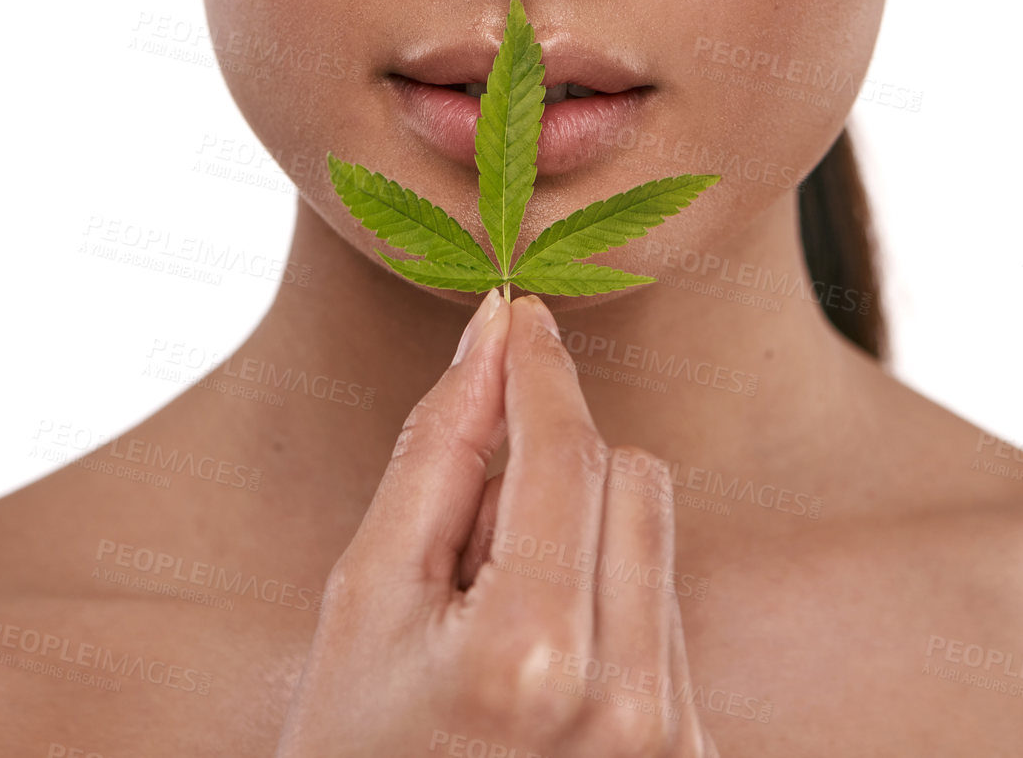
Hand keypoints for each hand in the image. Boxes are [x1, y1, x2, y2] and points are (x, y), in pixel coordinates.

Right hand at [274, 290, 719, 756]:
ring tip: (497, 621)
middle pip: (629, 473)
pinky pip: (665, 607)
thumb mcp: (362, 602)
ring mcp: (672, 744)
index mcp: (531, 658)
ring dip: (580, 534)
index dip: (539, 369)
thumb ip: (436, 454)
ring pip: (653, 532)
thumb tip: (492, 334)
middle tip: (467, 540)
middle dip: (551, 467)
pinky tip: (539, 672)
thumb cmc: (350, 754)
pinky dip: (606, 599)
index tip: (523, 309)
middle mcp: (629, 706)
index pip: (565, 452)